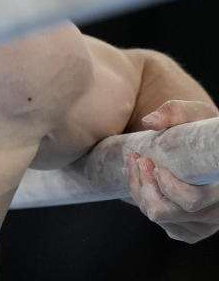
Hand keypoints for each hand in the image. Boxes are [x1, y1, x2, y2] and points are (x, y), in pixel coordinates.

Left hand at [124, 99, 218, 242]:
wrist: (203, 149)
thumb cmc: (200, 129)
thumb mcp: (193, 114)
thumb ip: (174, 112)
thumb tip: (148, 122)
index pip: (191, 201)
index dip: (167, 186)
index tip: (154, 165)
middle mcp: (215, 214)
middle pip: (166, 212)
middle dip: (143, 183)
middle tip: (136, 158)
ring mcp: (201, 226)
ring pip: (157, 217)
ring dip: (138, 188)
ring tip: (132, 162)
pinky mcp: (187, 231)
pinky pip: (159, 221)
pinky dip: (141, 198)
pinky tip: (137, 177)